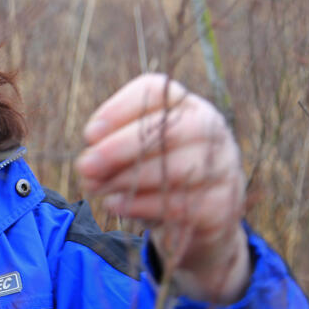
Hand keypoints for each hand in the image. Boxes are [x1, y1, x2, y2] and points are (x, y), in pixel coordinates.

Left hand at [74, 74, 249, 303]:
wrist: (202, 217)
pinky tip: (116, 204)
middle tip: (85, 165)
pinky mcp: (223, 204)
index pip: (155, 91)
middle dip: (118, 148)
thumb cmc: (157, 172)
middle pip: (166, 130)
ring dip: (126, 180)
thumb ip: (109, 149)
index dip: (118, 109)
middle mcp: (210, 127)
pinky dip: (141, 205)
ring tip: (95, 188)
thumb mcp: (133, 152)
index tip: (89, 134)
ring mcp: (223, 164)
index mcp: (185, 104)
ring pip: (174, 170)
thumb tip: (88, 163)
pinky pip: (180, 205)